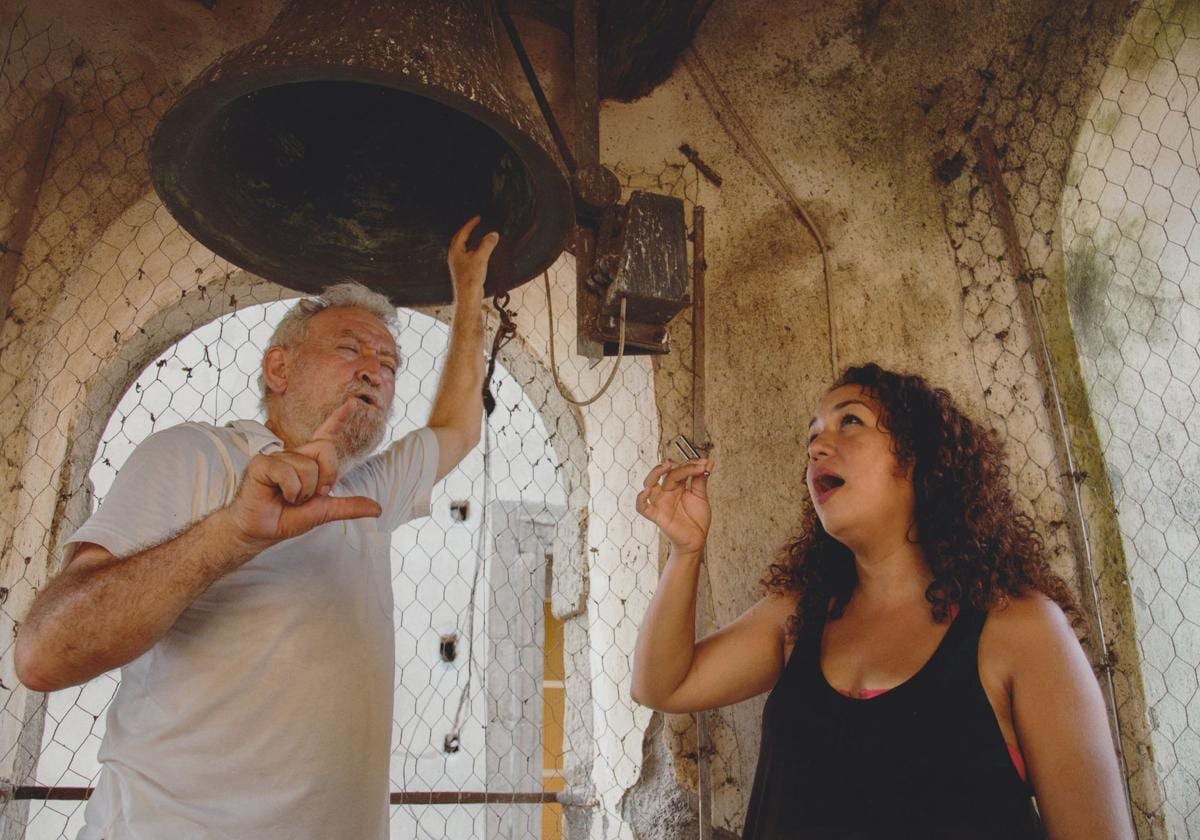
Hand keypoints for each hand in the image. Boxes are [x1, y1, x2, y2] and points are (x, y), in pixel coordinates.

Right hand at [229, 398, 382, 545]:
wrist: (261, 531)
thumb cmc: (287, 517)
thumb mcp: (324, 511)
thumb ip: (349, 507)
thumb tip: (378, 509)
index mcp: (309, 461)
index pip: (326, 435)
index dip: (339, 418)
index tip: (353, 403)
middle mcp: (295, 454)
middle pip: (326, 448)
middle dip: (326, 477)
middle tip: (310, 495)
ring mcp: (278, 457)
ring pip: (308, 468)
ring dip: (303, 492)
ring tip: (289, 498)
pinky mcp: (262, 464)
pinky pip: (288, 473)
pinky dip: (290, 491)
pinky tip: (277, 494)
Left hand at [448, 216, 499, 301]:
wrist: (468, 297)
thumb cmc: (470, 279)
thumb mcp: (481, 258)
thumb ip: (487, 244)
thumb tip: (493, 234)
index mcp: (455, 250)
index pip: (463, 232)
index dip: (471, 224)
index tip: (478, 218)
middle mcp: (454, 256)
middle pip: (461, 238)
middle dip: (469, 231)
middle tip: (477, 224)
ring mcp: (458, 264)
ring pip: (465, 247)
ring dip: (473, 241)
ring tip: (481, 237)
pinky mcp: (463, 270)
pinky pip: (469, 255)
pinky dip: (475, 250)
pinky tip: (482, 253)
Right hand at [635, 458, 712, 554]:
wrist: (696, 540)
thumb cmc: (696, 520)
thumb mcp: (701, 497)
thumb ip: (700, 481)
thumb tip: (707, 463)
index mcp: (677, 487)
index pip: (680, 470)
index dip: (691, 465)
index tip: (705, 464)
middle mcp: (667, 492)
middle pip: (668, 474)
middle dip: (682, 468)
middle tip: (694, 465)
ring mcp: (660, 503)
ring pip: (649, 483)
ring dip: (655, 473)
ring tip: (667, 466)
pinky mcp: (656, 515)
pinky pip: (642, 507)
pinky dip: (641, 499)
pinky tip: (646, 491)